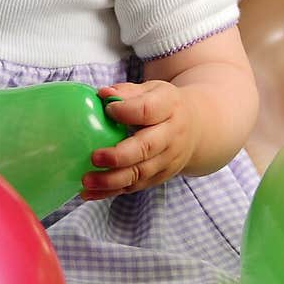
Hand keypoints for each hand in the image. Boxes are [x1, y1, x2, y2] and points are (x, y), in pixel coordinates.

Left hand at [80, 80, 200, 199]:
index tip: (108, 109)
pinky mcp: (160, 177)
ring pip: (140, 173)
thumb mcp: (151, 90)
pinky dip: (111, 192)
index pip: (148, 110)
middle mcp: (172, 135)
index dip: (126, 111)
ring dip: (112, 180)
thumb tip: (103, 95)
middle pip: (146, 148)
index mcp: (169, 107)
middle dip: (119, 156)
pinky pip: (135, 186)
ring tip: (87, 180)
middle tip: (94, 157)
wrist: (196, 128)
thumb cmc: (164, 106)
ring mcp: (168, 160)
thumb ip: (127, 92)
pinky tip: (90, 193)